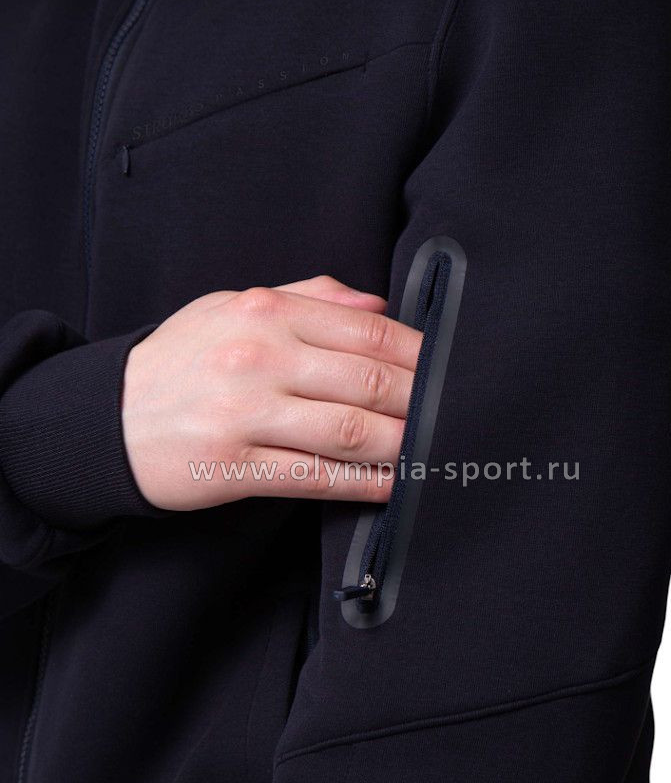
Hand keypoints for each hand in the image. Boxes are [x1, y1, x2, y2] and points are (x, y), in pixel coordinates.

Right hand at [122, 277, 420, 509]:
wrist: (105, 416)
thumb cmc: (179, 361)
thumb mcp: (232, 306)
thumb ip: (308, 298)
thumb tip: (377, 305)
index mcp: (265, 312)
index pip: (367, 332)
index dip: (420, 356)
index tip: (448, 372)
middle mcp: (258, 358)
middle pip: (368, 382)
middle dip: (421, 403)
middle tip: (452, 416)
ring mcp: (245, 414)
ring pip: (350, 432)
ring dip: (403, 446)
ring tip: (431, 451)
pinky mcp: (233, 466)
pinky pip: (315, 478)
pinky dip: (364, 484)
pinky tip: (393, 484)